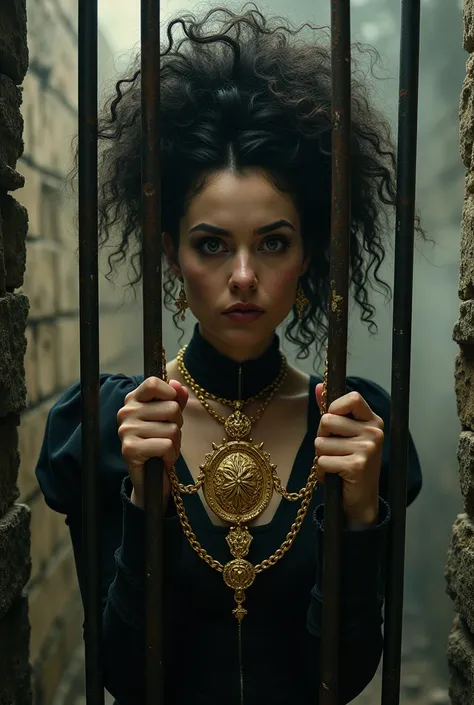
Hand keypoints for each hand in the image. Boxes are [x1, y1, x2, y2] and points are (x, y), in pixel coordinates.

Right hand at [117, 376, 187, 508]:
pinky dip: (171, 455)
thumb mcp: (170, 418)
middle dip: (178, 425)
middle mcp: (126, 412)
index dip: (171, 394)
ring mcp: (126, 430)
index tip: (172, 408)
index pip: (153, 383)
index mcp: (134, 399)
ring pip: (172, 429)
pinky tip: (163, 460)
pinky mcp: (129, 449)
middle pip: (171, 408)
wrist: (150, 478)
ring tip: (164, 450)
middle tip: (168, 437)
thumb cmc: (160, 442)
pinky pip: (165, 445)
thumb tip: (178, 385)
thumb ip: (175, 399)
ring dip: (175, 444)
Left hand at [314, 385, 383, 527]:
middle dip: (322, 436)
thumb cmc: (349, 463)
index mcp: (373, 421)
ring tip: (336, 464)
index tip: (335, 424)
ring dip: (321, 456)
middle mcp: (374, 432)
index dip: (335, 408)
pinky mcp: (357, 465)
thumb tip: (319, 386)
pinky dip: (322, 471)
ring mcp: (367, 449)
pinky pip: (322, 460)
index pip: (352, 398)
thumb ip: (331, 409)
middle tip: (334, 451)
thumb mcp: (343, 434)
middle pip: (327, 419)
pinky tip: (336, 476)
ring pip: (320, 442)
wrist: (360, 499)